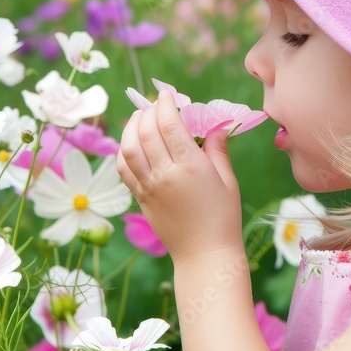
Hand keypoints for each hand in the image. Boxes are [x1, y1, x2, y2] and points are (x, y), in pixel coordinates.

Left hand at [116, 91, 243, 264]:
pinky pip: (123, 169)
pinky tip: (131, 144)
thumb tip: (216, 125)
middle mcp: (166, 175)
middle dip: (147, 112)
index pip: (169, 124)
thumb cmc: (223, 218)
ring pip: (128, 148)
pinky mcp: (141, 199)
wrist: (205, 255)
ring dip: (131, 128)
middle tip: (154, 104)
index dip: (165, 104)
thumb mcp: (228, 180)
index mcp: (191, 167)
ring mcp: (149, 188)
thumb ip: (218, 149)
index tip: (167, 95)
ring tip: (139, 118)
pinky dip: (122, 151)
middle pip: (146, 132)